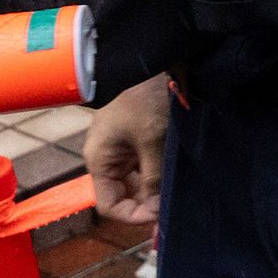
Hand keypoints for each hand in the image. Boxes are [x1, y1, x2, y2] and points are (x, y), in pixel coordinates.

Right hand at [84, 81, 170, 225]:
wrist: (156, 60)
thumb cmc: (147, 98)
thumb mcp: (152, 141)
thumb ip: (153, 178)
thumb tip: (156, 211)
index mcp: (99, 160)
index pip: (109, 205)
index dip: (134, 216)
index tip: (161, 217)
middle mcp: (107, 158)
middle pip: (124, 196)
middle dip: (147, 206)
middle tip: (175, 213)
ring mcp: (122, 149)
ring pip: (137, 184)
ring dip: (155, 192)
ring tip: (178, 197)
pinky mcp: (137, 140)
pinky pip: (145, 168)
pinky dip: (159, 177)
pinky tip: (176, 179)